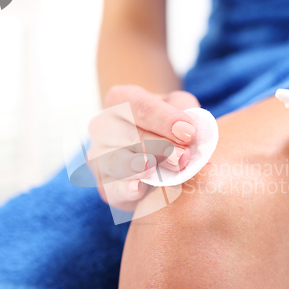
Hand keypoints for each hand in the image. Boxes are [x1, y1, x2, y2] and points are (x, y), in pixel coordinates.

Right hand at [88, 85, 199, 209]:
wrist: (152, 151)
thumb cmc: (166, 125)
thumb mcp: (178, 108)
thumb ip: (186, 111)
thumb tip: (189, 129)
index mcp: (122, 99)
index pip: (143, 107)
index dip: (166, 120)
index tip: (189, 133)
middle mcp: (104, 124)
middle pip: (131, 135)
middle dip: (159, 147)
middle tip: (183, 157)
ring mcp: (99, 155)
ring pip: (116, 160)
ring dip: (138, 166)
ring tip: (155, 168)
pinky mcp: (104, 185)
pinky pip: (111, 188)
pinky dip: (124, 189)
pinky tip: (137, 189)